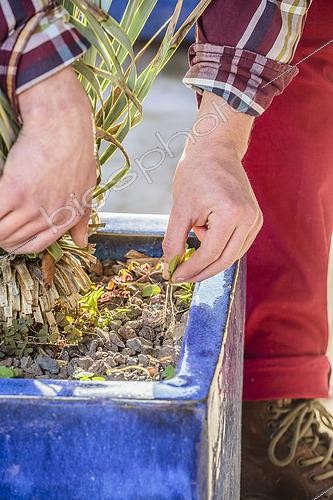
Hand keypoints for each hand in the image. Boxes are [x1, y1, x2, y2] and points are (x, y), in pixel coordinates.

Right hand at [0, 67, 95, 253]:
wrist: (64, 126)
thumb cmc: (77, 151)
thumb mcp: (86, 189)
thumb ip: (82, 218)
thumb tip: (82, 242)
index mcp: (65, 218)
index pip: (36, 245)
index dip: (18, 244)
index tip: (9, 237)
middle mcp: (47, 216)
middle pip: (13, 240)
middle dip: (1, 235)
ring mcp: (30, 206)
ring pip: (0, 232)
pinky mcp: (12, 191)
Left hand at [163, 91, 262, 282]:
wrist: (215, 150)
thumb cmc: (195, 174)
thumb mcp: (179, 209)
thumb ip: (174, 240)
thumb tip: (170, 267)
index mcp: (231, 214)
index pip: (210, 253)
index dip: (190, 269)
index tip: (173, 276)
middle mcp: (249, 219)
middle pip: (224, 260)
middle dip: (200, 272)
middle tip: (180, 277)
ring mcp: (255, 220)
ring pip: (232, 256)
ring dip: (210, 262)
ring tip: (188, 258)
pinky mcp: (255, 221)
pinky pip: (237, 246)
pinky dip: (219, 251)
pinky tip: (203, 244)